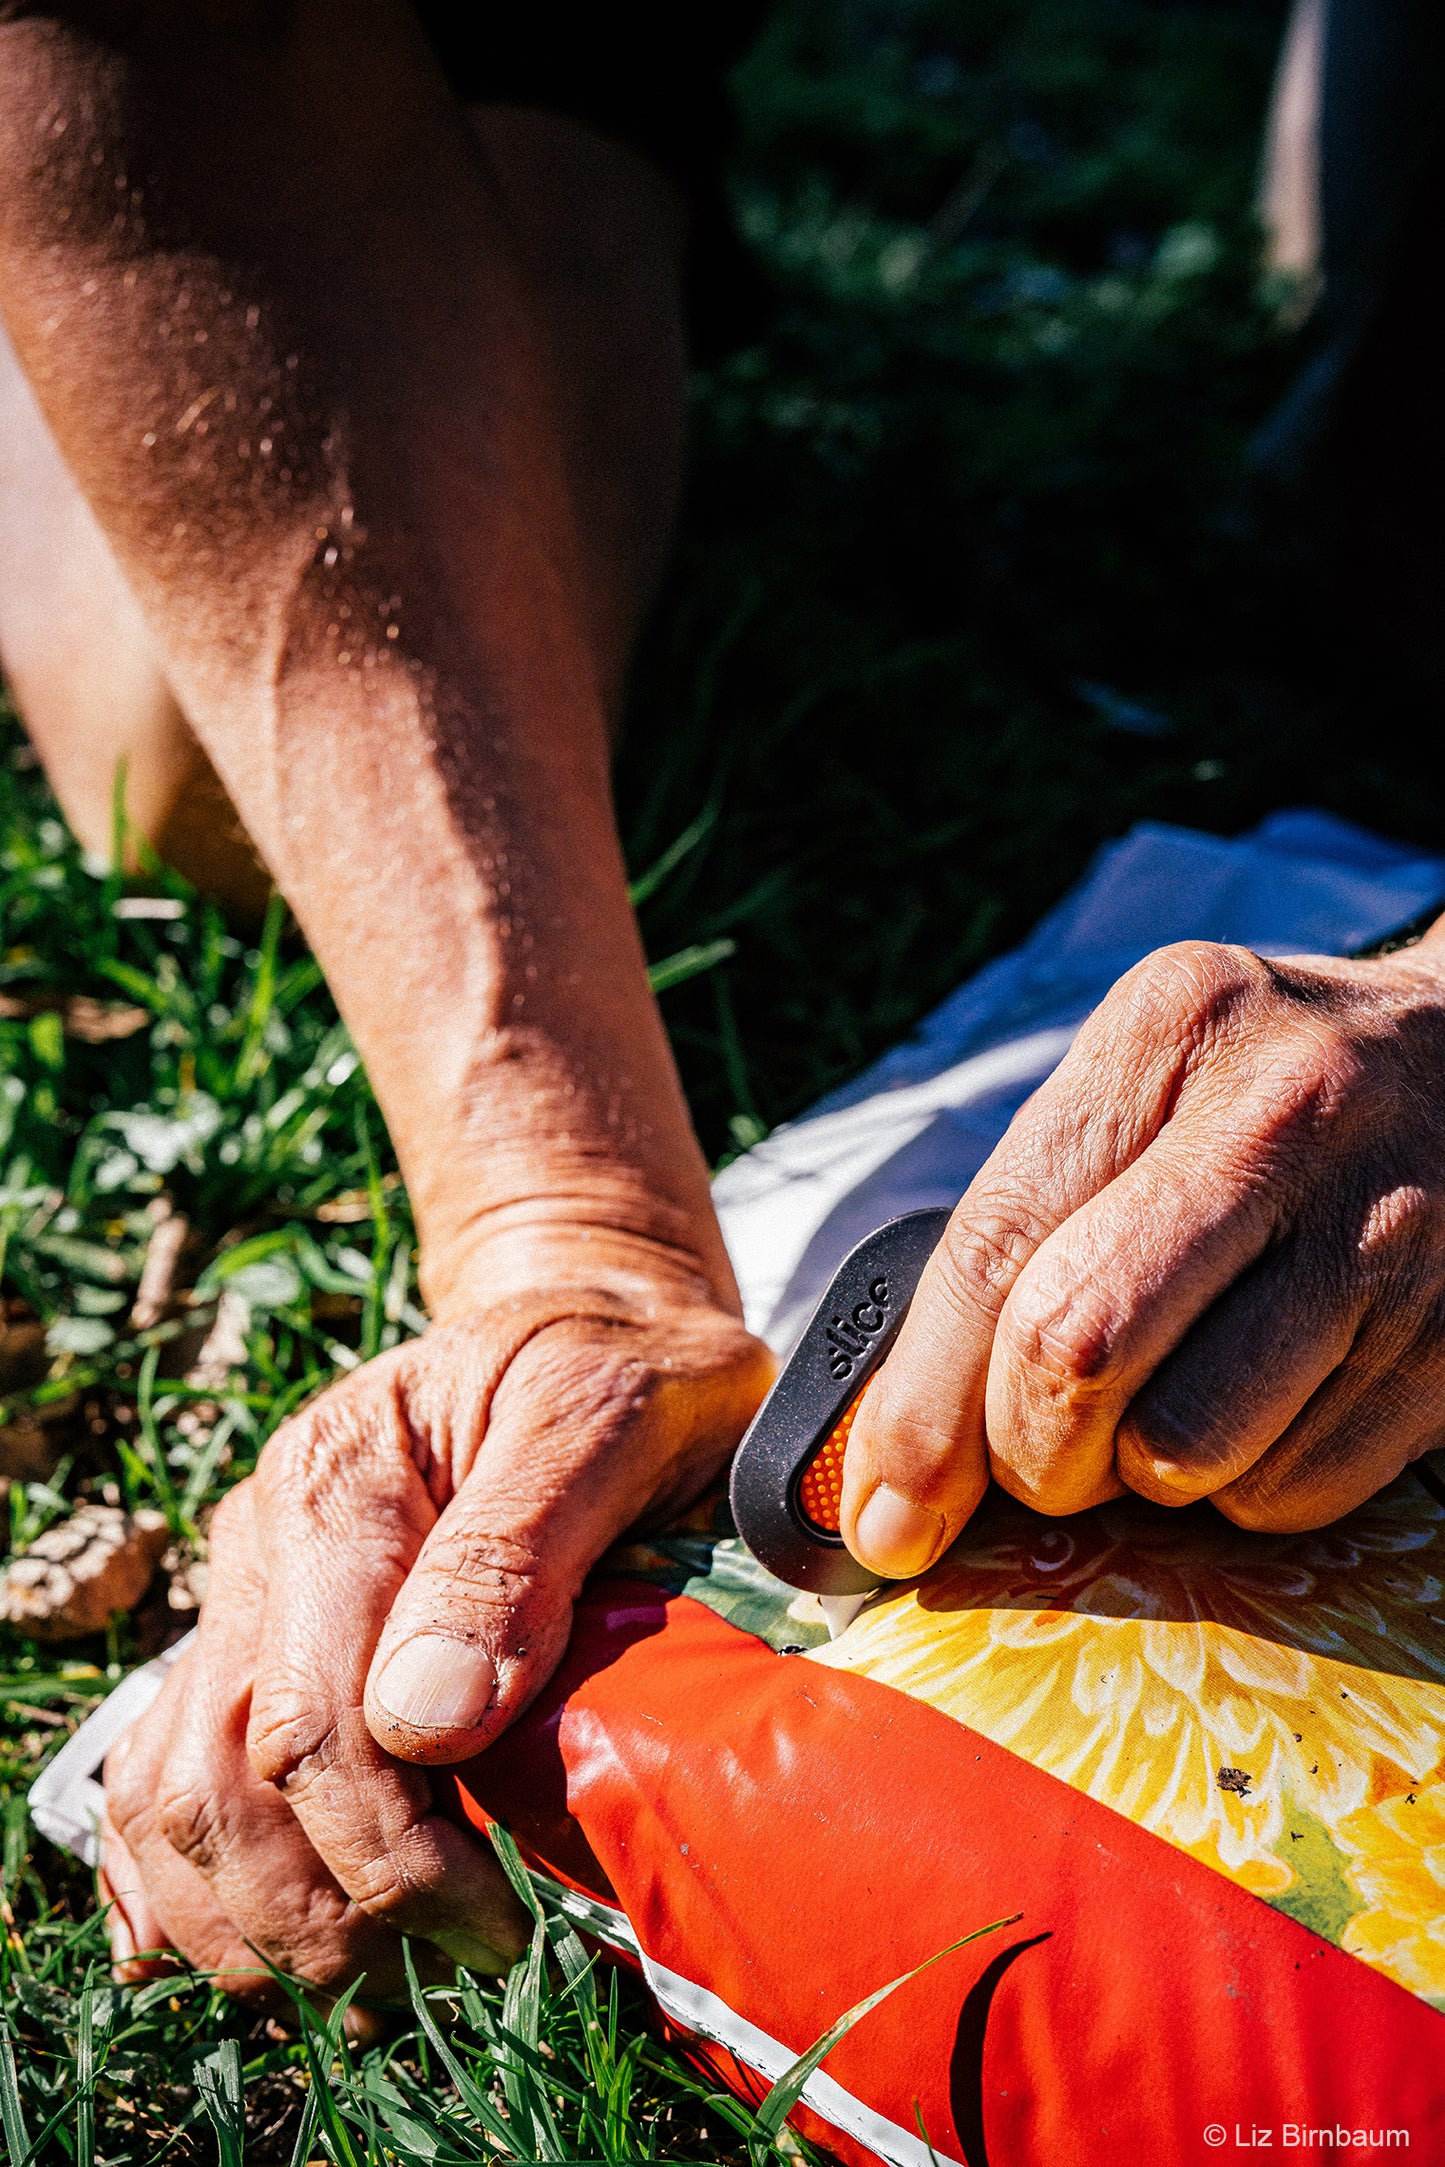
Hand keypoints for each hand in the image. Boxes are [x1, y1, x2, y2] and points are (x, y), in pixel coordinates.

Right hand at [103, 1234, 770, 2002]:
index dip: (390, 1852)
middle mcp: (267, 1531)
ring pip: (178, 1783)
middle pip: (229, 1772)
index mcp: (343, 1475)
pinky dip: (177, 1865)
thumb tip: (426, 1723)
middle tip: (446, 1968)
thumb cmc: (625, 1364)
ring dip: (250, 1913)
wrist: (592, 1305)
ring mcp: (250, 1578)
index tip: (497, 1923)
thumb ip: (518, 1551)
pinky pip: (169, 1754)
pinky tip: (232, 1936)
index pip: (315, 1717)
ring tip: (366, 1978)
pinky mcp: (260, 1618)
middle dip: (324, 1908)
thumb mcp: (608, 1415)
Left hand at [840, 935, 1444, 1571]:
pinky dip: (1249, 1486)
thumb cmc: (1266, 1094)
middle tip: (1039, 1457)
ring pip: (1185, 1450)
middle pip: (1074, 1355)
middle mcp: (1286, 1116)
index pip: (998, 1245)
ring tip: (1175, 1395)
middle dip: (1025, 1453)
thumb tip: (892, 1465)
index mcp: (1170, 1029)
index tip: (879, 1513)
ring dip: (1146, 1473)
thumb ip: (1022, 1229)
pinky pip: (1292, 1492)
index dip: (919, 1405)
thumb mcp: (1143, 1087)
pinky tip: (1273, 1398)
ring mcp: (1387, 1231)